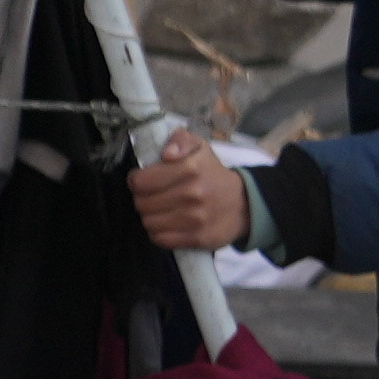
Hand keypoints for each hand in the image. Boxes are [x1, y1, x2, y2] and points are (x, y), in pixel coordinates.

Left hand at [134, 128, 255, 257]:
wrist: (243, 204)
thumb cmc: (212, 173)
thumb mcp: (199, 147)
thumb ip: (180, 140)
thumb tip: (167, 154)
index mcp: (190, 169)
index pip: (141, 182)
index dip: (136, 181)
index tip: (142, 180)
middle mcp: (192, 194)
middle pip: (142, 203)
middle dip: (142, 198)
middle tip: (152, 195)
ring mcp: (195, 219)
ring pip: (149, 222)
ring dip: (150, 216)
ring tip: (160, 209)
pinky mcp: (197, 238)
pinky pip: (161, 239)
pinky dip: (159, 233)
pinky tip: (167, 223)